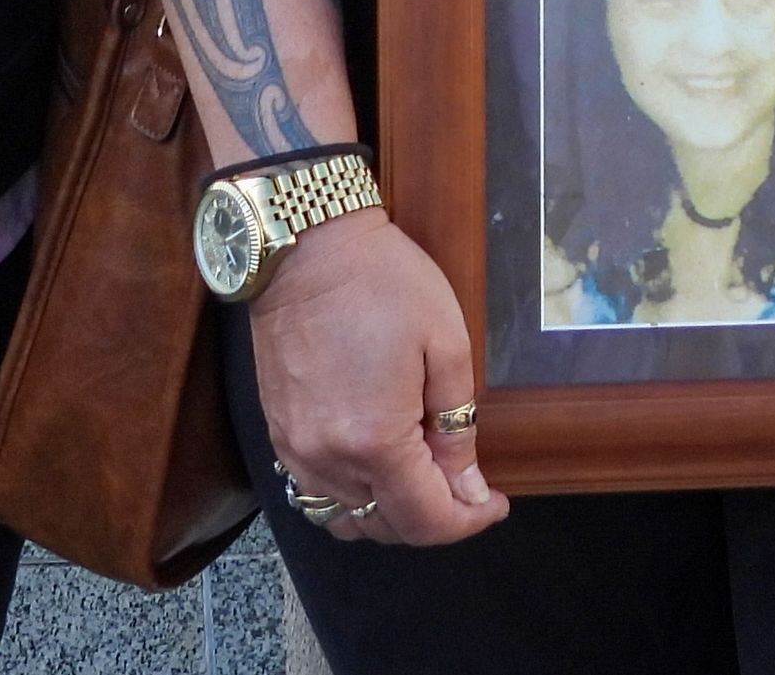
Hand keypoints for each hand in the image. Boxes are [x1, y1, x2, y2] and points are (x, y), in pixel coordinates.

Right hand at [248, 208, 508, 546]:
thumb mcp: (446, 345)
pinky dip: (352, 496)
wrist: (304, 245)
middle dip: (434, 519)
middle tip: (466, 486)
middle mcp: (328, 459)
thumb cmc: (383, 282)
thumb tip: (467, 488)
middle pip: (386, 528)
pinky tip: (377, 464)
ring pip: (347, 519)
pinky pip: (315, 492)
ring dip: (389, 514)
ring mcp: (295, 449)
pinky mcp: (278, 433)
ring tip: (422, 478)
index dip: (469, 521)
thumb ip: (458, 427)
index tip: (495, 503)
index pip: (426, 520)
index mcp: (376, 441)